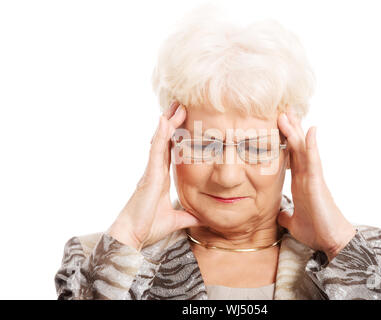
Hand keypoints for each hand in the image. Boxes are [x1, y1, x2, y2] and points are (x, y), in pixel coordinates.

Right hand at [107, 101, 202, 250]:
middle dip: (172, 123)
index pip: (171, 151)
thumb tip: (204, 218)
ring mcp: (151, 171)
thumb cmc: (149, 227)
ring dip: (168, 123)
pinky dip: (160, 136)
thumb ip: (188, 216)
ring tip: (176, 106)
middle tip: (181, 105)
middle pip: (166, 141)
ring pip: (160, 141)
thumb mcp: (176, 219)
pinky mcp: (148, 175)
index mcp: (160, 178)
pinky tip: (164, 121)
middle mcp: (155, 171)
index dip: (177, 136)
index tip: (185, 121)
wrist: (133, 237)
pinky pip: (155, 151)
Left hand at [277, 107, 355, 260]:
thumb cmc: (317, 230)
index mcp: (300, 182)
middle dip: (290, 128)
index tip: (277, 124)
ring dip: (296, 131)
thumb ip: (286, 215)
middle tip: (283, 109)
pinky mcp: (318, 184)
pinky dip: (312, 146)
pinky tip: (310, 131)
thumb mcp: (293, 222)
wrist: (332, 242)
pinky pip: (314, 161)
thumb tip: (279, 214)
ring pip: (303, 149)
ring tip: (288, 113)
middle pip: (297, 147)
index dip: (285, 140)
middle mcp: (306, 176)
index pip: (291, 156)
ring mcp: (313, 177)